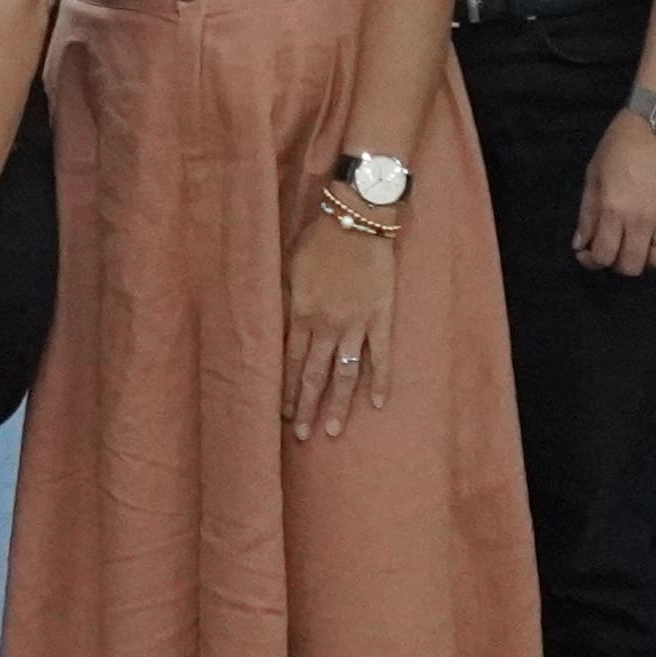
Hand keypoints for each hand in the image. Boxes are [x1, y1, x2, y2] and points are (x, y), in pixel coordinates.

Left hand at [281, 204, 397, 443]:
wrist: (357, 220)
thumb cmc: (318, 240)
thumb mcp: (288, 268)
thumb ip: (284, 302)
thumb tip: (274, 330)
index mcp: (301, 314)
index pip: (291, 362)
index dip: (287, 389)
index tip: (282, 414)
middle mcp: (327, 326)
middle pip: (314, 375)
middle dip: (307, 407)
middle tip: (302, 435)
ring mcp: (356, 324)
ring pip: (345, 373)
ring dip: (338, 403)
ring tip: (333, 430)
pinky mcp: (381, 317)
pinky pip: (381, 355)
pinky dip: (380, 380)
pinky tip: (379, 404)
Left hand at [577, 113, 655, 276]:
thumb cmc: (620, 144)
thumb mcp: (594, 174)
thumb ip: (587, 213)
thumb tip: (581, 244)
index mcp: (614, 210)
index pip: (603, 256)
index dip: (592, 261)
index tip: (588, 253)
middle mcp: (641, 220)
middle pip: (632, 266)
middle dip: (618, 263)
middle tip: (615, 249)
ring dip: (646, 258)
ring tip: (640, 244)